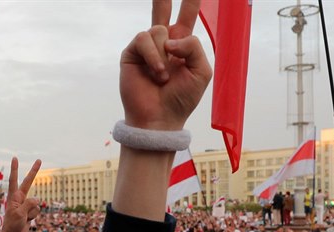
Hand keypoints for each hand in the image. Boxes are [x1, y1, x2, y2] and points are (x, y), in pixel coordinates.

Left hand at [0, 157, 41, 231]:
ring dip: (31, 213)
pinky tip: (26, 221)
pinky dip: (32, 217)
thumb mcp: (19, 213)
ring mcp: (27, 205)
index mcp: (14, 196)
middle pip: (28, 182)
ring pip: (36, 203)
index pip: (14, 180)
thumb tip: (37, 199)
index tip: (14, 158)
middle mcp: (20, 198)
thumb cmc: (12, 224)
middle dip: (33, 171)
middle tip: (39, 160)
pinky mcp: (31, 212)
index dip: (15, 169)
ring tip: (23, 219)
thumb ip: (28, 204)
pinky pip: (37, 211)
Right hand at [120, 0, 210, 130]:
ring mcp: (147, 47)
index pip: (187, 16)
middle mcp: (163, 43)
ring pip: (158, 29)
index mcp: (182, 45)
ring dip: (164, 55)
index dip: (191, 1)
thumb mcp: (202, 71)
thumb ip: (194, 46)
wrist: (159, 118)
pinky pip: (144, 39)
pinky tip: (156, 73)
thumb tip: (170, 40)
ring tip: (164, 77)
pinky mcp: (132, 53)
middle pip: (162, 9)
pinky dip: (153, 56)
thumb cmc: (181, 98)